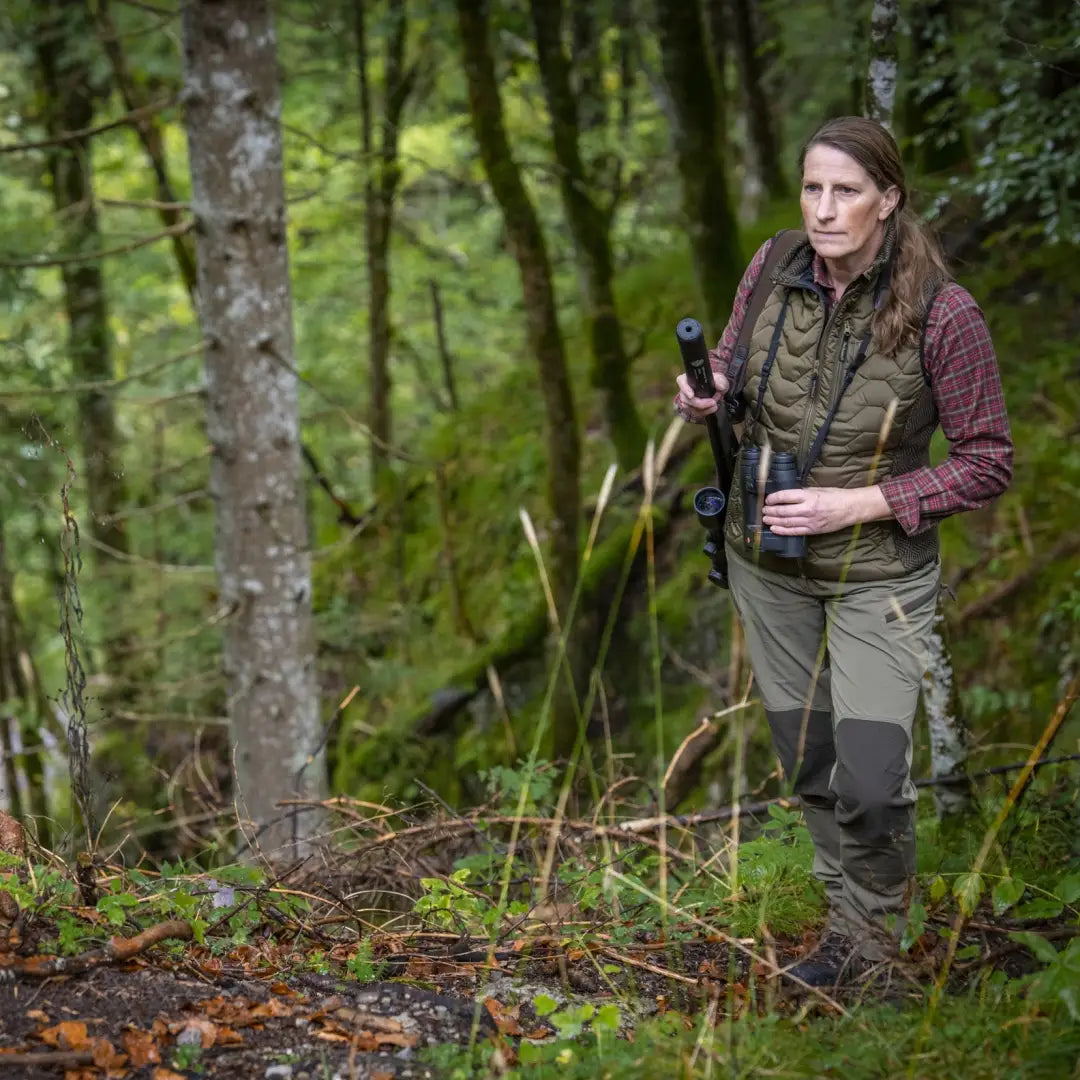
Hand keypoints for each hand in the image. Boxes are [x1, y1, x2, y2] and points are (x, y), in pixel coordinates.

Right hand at [674, 369, 728, 421]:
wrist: (717, 391)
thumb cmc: (716, 382)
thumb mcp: (720, 379)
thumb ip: (720, 381)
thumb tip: (719, 386)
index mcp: (688, 378)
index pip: (681, 381)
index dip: (685, 389)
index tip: (691, 395)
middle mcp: (684, 389)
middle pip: (686, 399)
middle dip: (700, 403)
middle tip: (713, 402)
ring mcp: (686, 400)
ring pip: (689, 408)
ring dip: (704, 408)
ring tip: (715, 404)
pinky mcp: (690, 409)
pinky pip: (694, 413)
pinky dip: (705, 412)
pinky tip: (713, 408)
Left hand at [762, 486, 891, 535]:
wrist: (850, 508)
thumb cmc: (835, 496)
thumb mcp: (817, 489)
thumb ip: (802, 493)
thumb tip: (786, 495)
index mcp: (808, 496)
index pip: (785, 496)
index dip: (773, 498)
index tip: (768, 499)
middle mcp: (807, 509)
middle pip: (782, 511)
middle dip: (770, 511)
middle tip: (764, 510)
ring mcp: (809, 521)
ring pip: (786, 522)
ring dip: (773, 521)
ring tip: (765, 519)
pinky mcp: (812, 530)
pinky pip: (794, 531)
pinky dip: (782, 531)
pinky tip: (774, 529)